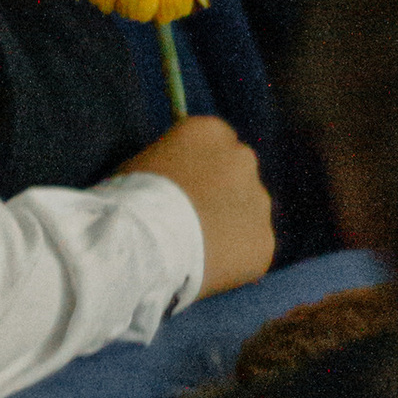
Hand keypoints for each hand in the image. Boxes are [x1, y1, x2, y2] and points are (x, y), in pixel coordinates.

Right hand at [122, 114, 274, 295]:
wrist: (147, 241)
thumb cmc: (133, 197)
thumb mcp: (147, 161)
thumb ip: (174, 162)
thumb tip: (181, 176)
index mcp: (211, 132)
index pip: (217, 140)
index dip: (202, 165)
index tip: (188, 184)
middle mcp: (243, 159)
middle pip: (238, 173)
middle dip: (222, 192)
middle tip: (195, 216)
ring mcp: (259, 201)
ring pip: (248, 212)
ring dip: (231, 224)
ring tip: (199, 246)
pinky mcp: (264, 241)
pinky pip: (251, 248)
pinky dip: (235, 257)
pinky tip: (209, 265)